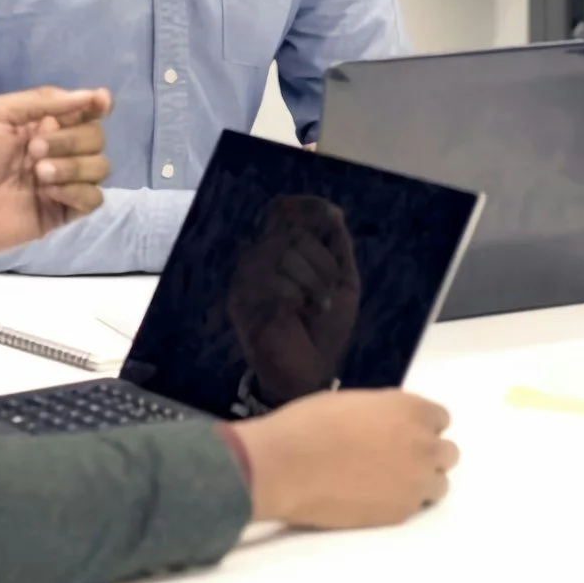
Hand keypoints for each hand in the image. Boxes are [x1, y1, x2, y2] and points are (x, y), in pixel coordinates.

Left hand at [0, 87, 112, 257]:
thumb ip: (43, 100)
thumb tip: (92, 95)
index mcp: (45, 124)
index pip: (86, 111)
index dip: (98, 105)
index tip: (100, 103)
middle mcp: (60, 150)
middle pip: (96, 138)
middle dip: (71, 140)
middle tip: (34, 151)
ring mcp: (64, 182)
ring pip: (100, 167)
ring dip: (73, 167)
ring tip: (38, 175)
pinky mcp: (63, 212)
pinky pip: (94, 199)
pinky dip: (77, 192)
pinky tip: (48, 194)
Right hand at [224, 195, 361, 404]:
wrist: (310, 374)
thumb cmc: (325, 330)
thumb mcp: (342, 282)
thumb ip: (337, 247)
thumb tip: (333, 211)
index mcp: (280, 252)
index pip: (282, 210)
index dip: (308, 208)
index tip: (333, 219)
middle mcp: (258, 260)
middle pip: (292, 232)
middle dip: (323, 261)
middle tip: (328, 290)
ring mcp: (246, 281)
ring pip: (284, 253)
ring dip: (315, 281)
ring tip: (318, 306)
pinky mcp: (241, 303)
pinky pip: (274, 281)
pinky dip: (298, 296)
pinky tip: (300, 314)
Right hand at [231, 389, 457, 526]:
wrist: (285, 467)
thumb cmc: (308, 424)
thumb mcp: (354, 402)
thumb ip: (384, 413)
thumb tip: (390, 424)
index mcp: (411, 410)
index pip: (440, 419)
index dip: (420, 426)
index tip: (402, 433)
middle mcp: (423, 446)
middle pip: (447, 453)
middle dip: (427, 454)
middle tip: (398, 459)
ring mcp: (415, 482)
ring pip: (439, 484)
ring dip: (421, 481)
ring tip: (389, 483)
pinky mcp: (401, 512)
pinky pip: (416, 507)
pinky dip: (401, 502)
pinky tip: (374, 498)